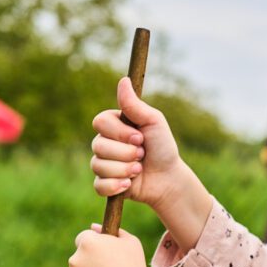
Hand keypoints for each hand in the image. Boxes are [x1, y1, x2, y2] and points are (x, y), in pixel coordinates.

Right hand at [91, 78, 184, 210]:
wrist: (168, 178)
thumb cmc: (162, 147)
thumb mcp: (153, 122)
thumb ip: (134, 105)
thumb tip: (123, 80)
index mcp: (113, 125)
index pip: (99, 122)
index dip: (119, 132)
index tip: (139, 137)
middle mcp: (104, 143)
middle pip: (98, 145)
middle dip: (126, 153)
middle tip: (142, 155)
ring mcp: (102, 163)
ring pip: (98, 165)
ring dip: (125, 169)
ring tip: (139, 170)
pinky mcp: (104, 184)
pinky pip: (99, 185)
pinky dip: (116, 186)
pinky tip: (130, 184)